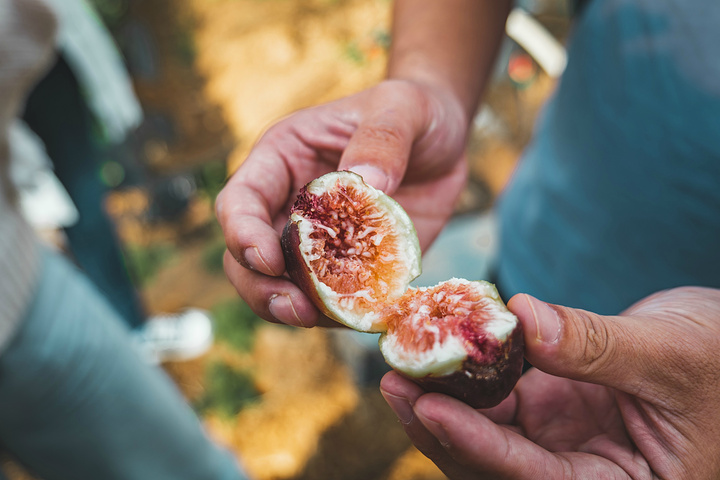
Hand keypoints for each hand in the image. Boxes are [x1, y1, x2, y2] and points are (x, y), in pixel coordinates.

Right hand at [217, 79, 469, 326]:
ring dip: (291, 309)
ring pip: (280, 285)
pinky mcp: (349, 265)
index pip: (241, 201)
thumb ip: (382, 139)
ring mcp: (316, 240)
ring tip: (319, 319)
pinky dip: (337, 312)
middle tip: (295, 308)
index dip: (242, 233)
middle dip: (261, 286)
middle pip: (246, 256)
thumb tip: (365, 184)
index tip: (267, 259)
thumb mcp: (401, 108)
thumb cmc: (411, 111)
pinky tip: (359, 315)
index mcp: (282, 160)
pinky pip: (330, 298)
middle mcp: (288, 204)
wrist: (444, 140)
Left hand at [380, 287, 719, 478]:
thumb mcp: (674, 355)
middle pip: (495, 464)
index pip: (538, 478)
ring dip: (443, 399)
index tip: (432, 408)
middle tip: (395, 384)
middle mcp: (582, 473)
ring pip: (487, 432)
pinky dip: (468, 375)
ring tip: (401, 362)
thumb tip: (523, 318)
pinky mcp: (547, 409)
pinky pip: (497, 399)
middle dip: (442, 426)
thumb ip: (599, 345)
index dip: (481, 446)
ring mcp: (560, 441)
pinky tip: (439, 345)